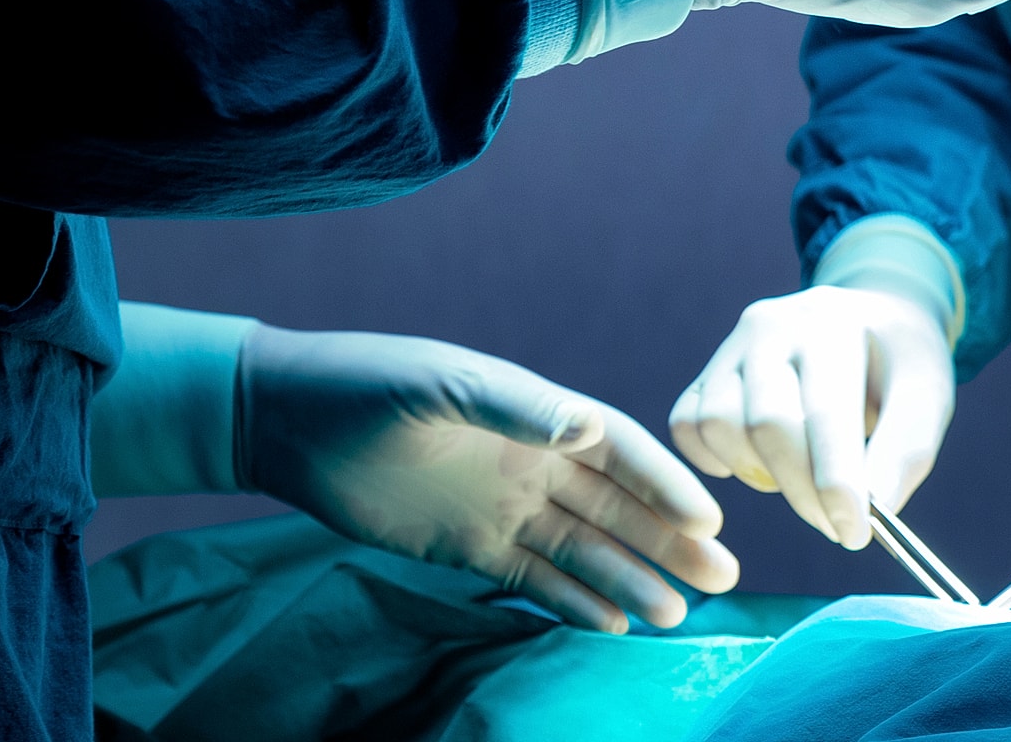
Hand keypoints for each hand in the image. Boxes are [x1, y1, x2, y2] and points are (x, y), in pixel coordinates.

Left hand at [237, 325, 738, 632]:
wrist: (286, 421)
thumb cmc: (366, 384)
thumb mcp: (438, 385)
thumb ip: (514, 407)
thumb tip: (586, 429)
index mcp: (536, 415)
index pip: (618, 452)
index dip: (666, 484)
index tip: (710, 519)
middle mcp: (533, 461)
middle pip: (617, 507)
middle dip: (670, 540)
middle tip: (724, 577)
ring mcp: (503, 507)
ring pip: (584, 550)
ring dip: (631, 578)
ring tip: (677, 614)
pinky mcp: (467, 546)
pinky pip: (533, 578)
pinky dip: (573, 601)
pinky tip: (613, 625)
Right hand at [668, 285, 954, 549]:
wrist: (868, 321)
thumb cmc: (898, 365)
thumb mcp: (928, 395)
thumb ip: (907, 450)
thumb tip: (878, 508)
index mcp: (834, 324)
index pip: (825, 411)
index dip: (836, 481)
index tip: (854, 534)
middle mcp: (773, 325)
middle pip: (767, 423)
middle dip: (803, 491)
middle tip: (838, 527)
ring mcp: (732, 346)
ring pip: (717, 424)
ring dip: (760, 474)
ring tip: (803, 480)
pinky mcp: (707, 371)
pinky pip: (686, 425)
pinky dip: (714, 459)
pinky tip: (760, 466)